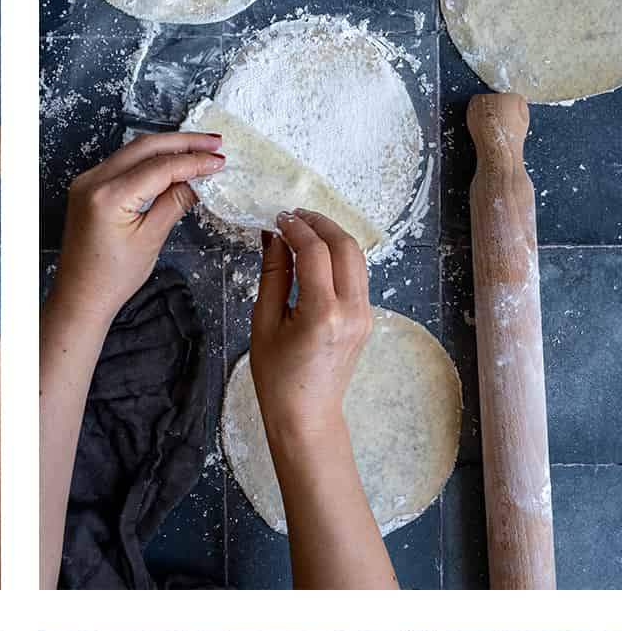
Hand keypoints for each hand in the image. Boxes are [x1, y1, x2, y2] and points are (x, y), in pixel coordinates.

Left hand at [49, 133, 226, 324]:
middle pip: (146, 147)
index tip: (218, 160)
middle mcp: (93, 182)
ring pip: (134, 151)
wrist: (80, 298)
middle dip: (183, 142)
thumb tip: (198, 180)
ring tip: (198, 149)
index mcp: (108, 197)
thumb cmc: (111, 279)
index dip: (193, 161)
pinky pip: (122, 163)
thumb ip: (175, 202)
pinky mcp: (87, 187)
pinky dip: (148, 160)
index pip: (160, 167)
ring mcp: (87, 182)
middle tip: (214, 143)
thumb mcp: (151, 239)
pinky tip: (170, 163)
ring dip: (167, 147)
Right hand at [249, 209, 371, 449]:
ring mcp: (364, 314)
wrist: (306, 414)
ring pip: (357, 257)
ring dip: (333, 237)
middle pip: (345, 246)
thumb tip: (274, 237)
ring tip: (306, 230)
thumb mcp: (264, 323)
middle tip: (294, 216)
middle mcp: (350, 311)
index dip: (296, 228)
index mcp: (322, 314)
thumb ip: (273, 275)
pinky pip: (357, 275)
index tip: (278, 218)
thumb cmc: (277, 377)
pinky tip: (318, 255)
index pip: (314, 252)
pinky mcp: (366, 318)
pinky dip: (340, 256)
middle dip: (320, 224)